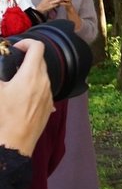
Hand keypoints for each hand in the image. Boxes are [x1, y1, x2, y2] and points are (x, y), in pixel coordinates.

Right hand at [0, 40, 54, 155]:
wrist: (13, 146)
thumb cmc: (3, 119)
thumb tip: (0, 68)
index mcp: (31, 75)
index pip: (37, 47)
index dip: (26, 42)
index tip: (15, 48)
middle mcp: (44, 83)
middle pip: (40, 61)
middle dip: (26, 58)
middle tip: (11, 64)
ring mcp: (48, 96)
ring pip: (43, 76)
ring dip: (30, 73)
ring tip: (14, 82)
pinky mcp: (48, 108)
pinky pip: (44, 91)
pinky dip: (34, 87)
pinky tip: (21, 97)